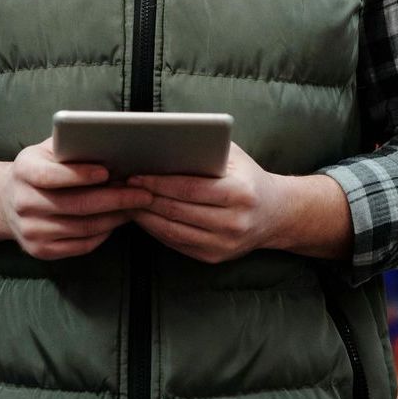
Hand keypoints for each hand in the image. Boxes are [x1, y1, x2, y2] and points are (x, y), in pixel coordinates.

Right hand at [0, 138, 153, 260]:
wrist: (6, 201)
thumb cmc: (38, 168)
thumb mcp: (46, 150)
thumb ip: (69, 146)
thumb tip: (107, 143)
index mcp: (24, 171)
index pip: (52, 176)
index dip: (81, 174)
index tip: (108, 172)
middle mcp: (24, 203)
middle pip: (75, 205)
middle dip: (114, 199)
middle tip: (141, 193)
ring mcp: (31, 230)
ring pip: (82, 227)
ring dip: (114, 218)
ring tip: (135, 207)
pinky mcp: (40, 250)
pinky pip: (80, 245)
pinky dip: (103, 234)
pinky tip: (116, 221)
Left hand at [127, 142, 285, 263]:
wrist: (276, 214)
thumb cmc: (247, 177)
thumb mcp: (233, 156)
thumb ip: (205, 148)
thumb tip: (163, 140)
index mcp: (239, 193)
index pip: (189, 189)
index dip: (158, 183)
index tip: (135, 175)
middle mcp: (233, 222)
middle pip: (178, 211)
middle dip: (146, 198)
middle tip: (122, 187)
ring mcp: (224, 244)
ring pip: (173, 230)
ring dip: (145, 216)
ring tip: (126, 201)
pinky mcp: (214, 257)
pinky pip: (177, 243)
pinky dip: (156, 229)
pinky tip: (143, 216)